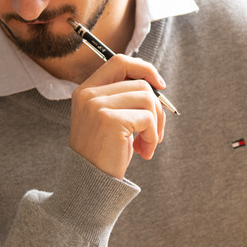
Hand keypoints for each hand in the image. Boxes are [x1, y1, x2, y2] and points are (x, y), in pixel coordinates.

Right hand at [69, 55, 168, 179]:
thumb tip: (156, 83)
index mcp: (86, 90)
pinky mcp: (110, 120)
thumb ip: (124, 99)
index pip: (119, 62)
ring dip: (156, 125)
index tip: (160, 85)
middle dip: (157, 108)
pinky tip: (143, 152)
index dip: (144, 69)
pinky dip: (152, 136)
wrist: (89, 184)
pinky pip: (148, 118)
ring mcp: (97, 106)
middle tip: (155, 132)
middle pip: (140, 83)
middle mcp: (89, 94)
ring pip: (148, 99)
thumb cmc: (105, 154)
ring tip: (147, 144)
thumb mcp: (111, 120)